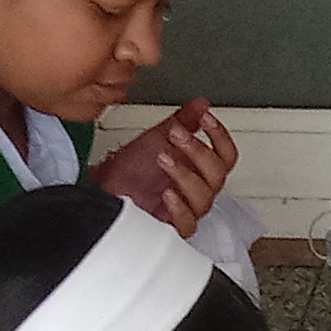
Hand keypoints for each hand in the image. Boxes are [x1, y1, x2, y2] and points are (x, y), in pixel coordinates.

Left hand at [99, 97, 237, 226]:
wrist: (105, 189)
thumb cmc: (131, 170)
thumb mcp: (157, 137)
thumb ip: (182, 121)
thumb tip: (201, 104)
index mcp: (199, 168)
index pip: (226, 155)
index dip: (220, 135)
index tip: (206, 119)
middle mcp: (196, 189)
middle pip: (218, 174)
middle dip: (198, 151)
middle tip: (177, 136)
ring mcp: (186, 208)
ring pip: (204, 198)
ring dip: (185, 175)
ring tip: (164, 159)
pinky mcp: (172, 227)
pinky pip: (187, 224)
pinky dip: (179, 208)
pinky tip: (167, 193)